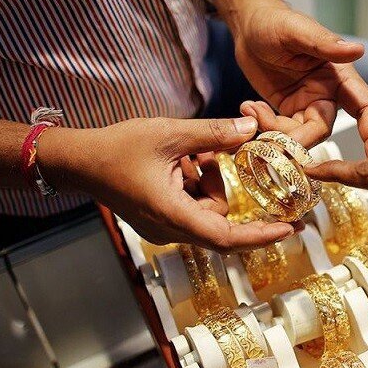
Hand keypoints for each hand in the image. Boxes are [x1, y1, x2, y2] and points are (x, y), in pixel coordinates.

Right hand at [40, 116, 296, 251]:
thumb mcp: (171, 134)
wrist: (78, 161)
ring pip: (207, 212)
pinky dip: (194, 187)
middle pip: (219, 220)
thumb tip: (251, 129)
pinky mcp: (159, 220)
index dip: (260, 236)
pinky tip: (181, 163)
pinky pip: (192, 208)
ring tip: (189, 155)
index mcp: (172, 214)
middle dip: (223, 188)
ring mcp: (163, 228)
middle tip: (216, 158)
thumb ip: (214, 134)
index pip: (225, 237)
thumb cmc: (118, 148)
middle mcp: (169, 230)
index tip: (289, 230)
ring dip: (207, 184)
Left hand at [230, 4, 367, 156]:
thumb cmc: (276, 22)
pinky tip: (250, 107)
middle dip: (298, 139)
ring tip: (253, 109)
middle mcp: (326, 95)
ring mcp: (306, 106)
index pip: (364, 108)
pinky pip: (280, 132)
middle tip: (271, 139)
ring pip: (299, 137)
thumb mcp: (298, 30)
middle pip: (322, 130)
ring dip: (275, 131)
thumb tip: (357, 50)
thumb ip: (325, 43)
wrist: (249, 28)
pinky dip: (264, 126)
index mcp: (339, 76)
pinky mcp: (287, 113)